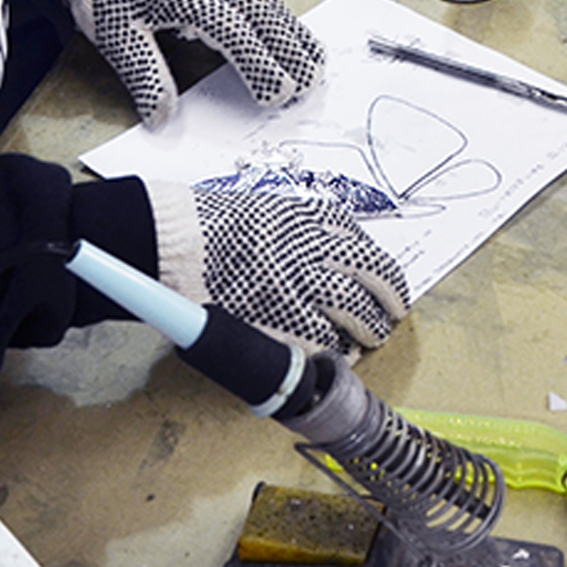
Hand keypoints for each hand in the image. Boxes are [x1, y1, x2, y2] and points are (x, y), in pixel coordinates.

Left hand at [68, 0, 322, 127]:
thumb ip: (145, 77)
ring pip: (273, 6)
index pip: (233, 32)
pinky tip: (300, 43)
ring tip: (315, 72)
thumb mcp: (119, 39)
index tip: (276, 96)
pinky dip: (288, 23)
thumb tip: (160, 118)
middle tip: (307, 90)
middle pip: (264, 17)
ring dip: (296, 39)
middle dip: (289, 54)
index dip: (259, 64)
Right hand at [155, 167, 412, 352]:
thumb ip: (312, 231)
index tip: (391, 292)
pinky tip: (337, 355)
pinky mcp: (276, 319)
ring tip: (369, 340)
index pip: (368, 254)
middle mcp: (313, 250)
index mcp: (314, 222)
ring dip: (368, 331)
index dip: (386, 279)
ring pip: (355, 314)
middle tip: (388, 320)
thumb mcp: (275, 211)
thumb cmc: (217, 225)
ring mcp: (297, 286)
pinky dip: (334, 352)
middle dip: (387, 306)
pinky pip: (320, 342)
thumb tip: (342, 255)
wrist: (175, 240)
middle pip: (372, 282)